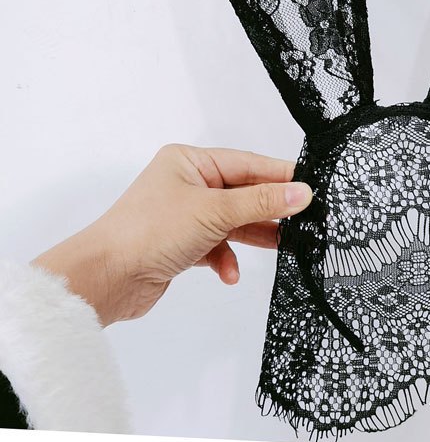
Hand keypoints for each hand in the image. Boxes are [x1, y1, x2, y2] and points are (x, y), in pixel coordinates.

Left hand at [30, 144, 311, 326]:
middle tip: (306, 220)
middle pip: (242, 193)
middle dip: (269, 209)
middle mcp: (187, 183)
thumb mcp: (215, 212)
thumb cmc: (152, 231)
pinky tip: (230, 274)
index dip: (280, 176)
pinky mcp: (180, 244)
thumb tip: (304, 192)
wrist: (103, 280)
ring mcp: (183, 214)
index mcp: (190, 161)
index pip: (246, 164)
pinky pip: (215, 246)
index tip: (313, 186)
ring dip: (253, 236)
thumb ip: (262, 202)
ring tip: (285, 246)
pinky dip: (226, 258)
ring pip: (232, 221)